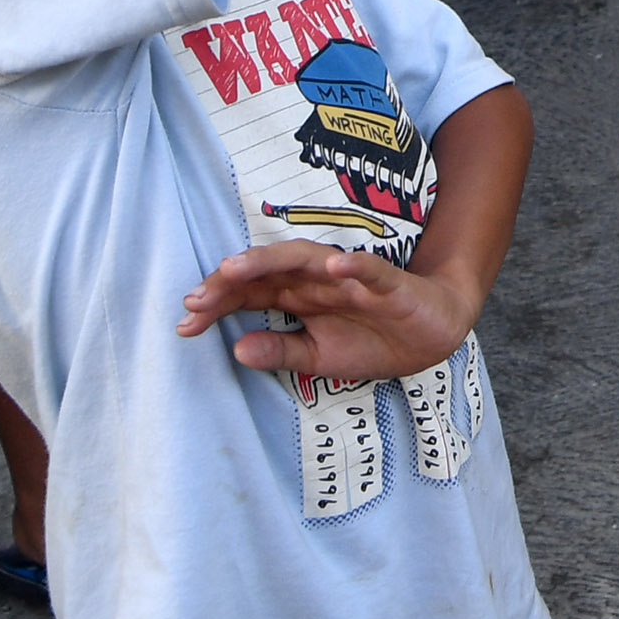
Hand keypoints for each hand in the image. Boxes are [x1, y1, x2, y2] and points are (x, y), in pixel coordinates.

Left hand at [178, 241, 473, 384]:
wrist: (433, 335)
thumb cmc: (373, 341)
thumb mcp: (318, 359)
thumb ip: (280, 353)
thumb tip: (235, 349)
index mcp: (299, 298)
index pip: (250, 294)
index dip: (217, 304)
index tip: (185, 323)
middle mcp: (318, 281)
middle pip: (268, 271)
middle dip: (231, 281)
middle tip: (197, 297)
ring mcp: (351, 279)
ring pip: (307, 259)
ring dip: (272, 260)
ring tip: (238, 268)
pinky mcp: (389, 283)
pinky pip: (371, 270)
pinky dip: (353, 265)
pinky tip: (333, 265)